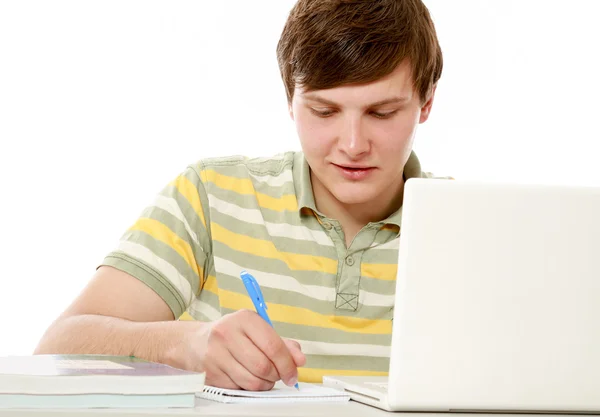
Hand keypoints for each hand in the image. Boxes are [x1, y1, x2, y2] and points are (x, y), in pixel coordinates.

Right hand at [173, 309, 305, 390]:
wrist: (195, 342)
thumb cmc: (233, 335)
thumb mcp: (257, 330)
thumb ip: (282, 343)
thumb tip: (299, 359)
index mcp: (244, 319)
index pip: (273, 345)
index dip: (288, 363)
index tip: (294, 372)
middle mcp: (227, 334)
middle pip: (263, 366)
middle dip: (277, 375)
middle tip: (279, 375)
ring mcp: (216, 355)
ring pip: (252, 381)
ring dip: (265, 384)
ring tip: (265, 377)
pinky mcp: (210, 373)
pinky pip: (239, 388)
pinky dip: (249, 388)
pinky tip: (247, 377)